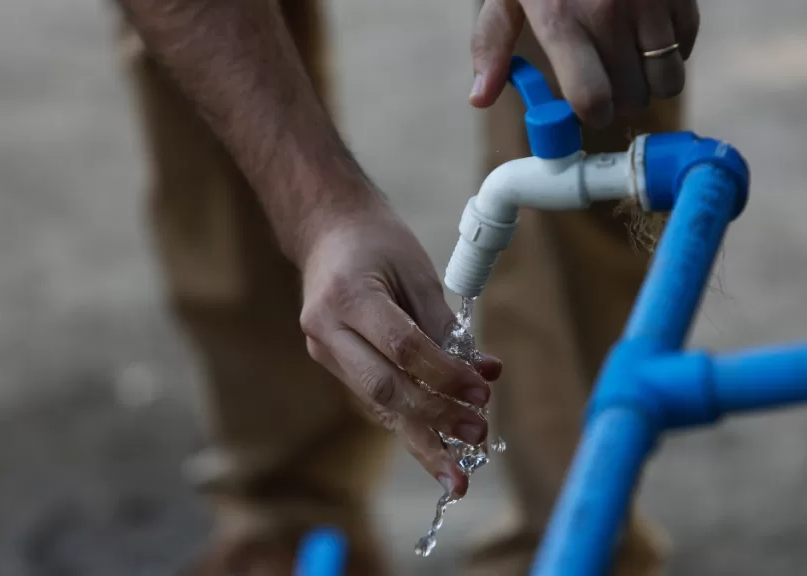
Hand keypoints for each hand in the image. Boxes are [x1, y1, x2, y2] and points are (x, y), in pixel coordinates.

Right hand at [299, 196, 501, 497]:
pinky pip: (374, 397)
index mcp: (349, 296)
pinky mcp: (331, 362)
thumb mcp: (417, 272)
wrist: (326, 230)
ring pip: (376, 404)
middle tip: (477, 436)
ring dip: (421, 437)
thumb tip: (482, 373)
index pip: (404, 348)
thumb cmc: (378, 242)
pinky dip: (409, 419)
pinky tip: (438, 444)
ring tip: (456, 472)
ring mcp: (323, 350)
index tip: (483, 393)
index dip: (446, 375)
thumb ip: (444, 325)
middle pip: (383, 389)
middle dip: (434, 419)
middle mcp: (326, 329)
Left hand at [469, 0, 698, 127]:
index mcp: (561, 20)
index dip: (595, 115)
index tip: (591, 111)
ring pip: (668, 79)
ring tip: (633, 65)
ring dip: (652, 83)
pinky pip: (687, 46)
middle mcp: (608, 14)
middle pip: (632, 97)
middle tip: (610, 85)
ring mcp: (650, 1)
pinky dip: (673, 51)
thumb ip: (492, 45)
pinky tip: (649, 35)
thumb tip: (479, 99)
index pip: (591, 98)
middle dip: (622, 102)